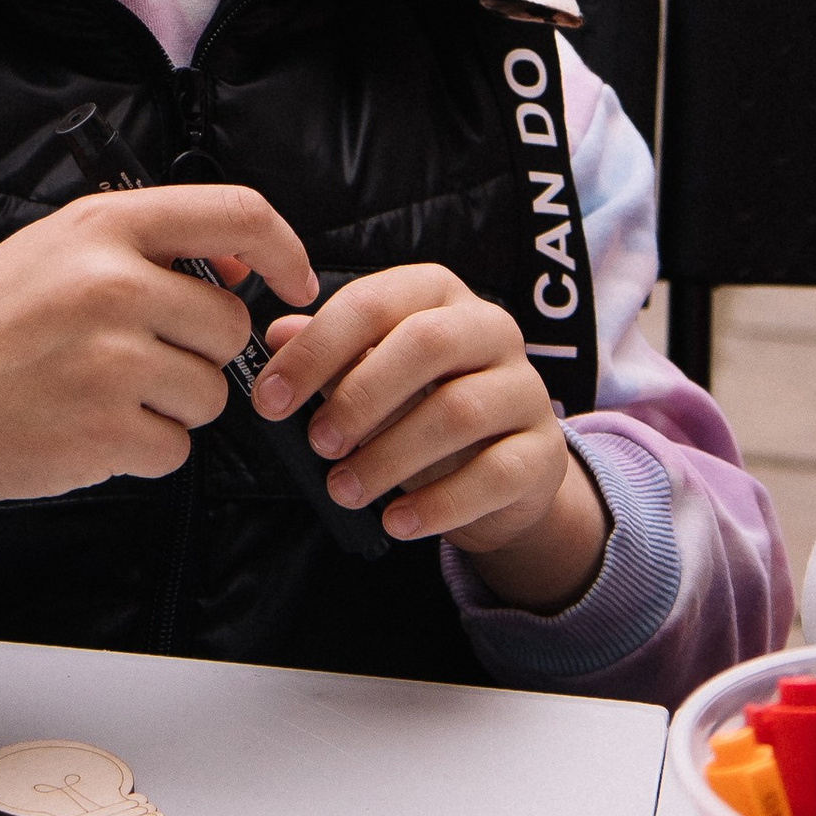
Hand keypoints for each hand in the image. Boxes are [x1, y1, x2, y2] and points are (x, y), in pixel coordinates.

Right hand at [0, 186, 315, 505]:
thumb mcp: (56, 253)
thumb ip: (146, 251)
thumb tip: (246, 271)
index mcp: (103, 227)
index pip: (237, 214)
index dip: (283, 249)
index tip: (294, 281)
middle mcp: (115, 284)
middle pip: (229, 325)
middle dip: (197, 352)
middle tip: (129, 359)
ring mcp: (112, 359)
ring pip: (209, 394)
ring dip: (170, 407)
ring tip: (96, 394)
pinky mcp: (106, 430)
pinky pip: (176, 450)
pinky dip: (141, 450)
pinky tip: (84, 430)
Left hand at [251, 264, 610, 605]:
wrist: (502, 472)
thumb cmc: (421, 407)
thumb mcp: (372, 376)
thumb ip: (331, 356)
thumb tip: (277, 336)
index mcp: (436, 294)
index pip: (372, 303)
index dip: (315, 351)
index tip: (270, 400)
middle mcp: (489, 327)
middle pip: (425, 345)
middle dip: (359, 397)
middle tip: (317, 444)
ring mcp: (525, 388)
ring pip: (458, 412)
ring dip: (389, 456)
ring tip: (343, 490)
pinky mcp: (545, 451)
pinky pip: (495, 475)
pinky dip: (438, 504)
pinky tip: (397, 521)